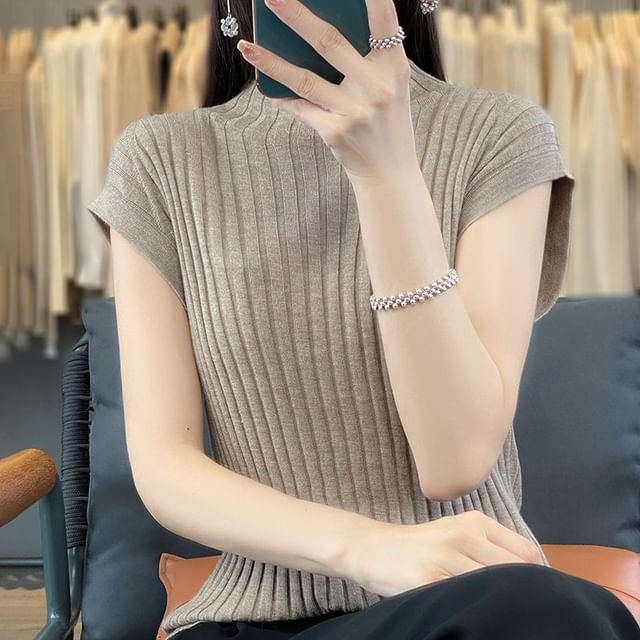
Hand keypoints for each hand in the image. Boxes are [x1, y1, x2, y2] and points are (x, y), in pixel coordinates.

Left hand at [237, 0, 418, 183]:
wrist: (390, 174)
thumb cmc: (388, 123)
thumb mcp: (392, 87)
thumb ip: (369, 59)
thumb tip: (319, 32)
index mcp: (394, 68)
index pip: (384, 20)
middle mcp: (376, 88)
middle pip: (330, 42)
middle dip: (296, 16)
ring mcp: (354, 112)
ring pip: (305, 79)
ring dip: (272, 61)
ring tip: (246, 45)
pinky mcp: (335, 133)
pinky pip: (300, 108)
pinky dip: (280, 97)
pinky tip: (264, 87)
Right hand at [344, 510, 545, 597]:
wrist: (373, 548)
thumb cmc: (420, 548)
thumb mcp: (456, 535)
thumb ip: (490, 549)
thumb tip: (532, 577)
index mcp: (474, 522)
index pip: (527, 553)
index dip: (537, 578)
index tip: (533, 595)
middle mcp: (463, 535)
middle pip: (516, 572)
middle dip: (521, 594)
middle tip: (517, 611)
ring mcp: (445, 556)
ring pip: (493, 587)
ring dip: (497, 605)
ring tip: (492, 613)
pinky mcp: (427, 578)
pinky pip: (462, 599)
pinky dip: (471, 610)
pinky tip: (466, 613)